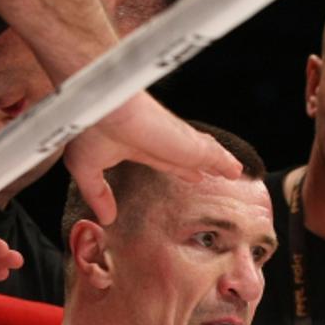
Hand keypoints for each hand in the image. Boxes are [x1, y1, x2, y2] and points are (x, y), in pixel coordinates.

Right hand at [62, 93, 242, 224]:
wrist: (100, 108)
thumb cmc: (88, 127)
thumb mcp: (88, 168)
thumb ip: (98, 193)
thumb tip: (105, 217)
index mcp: (135, 143)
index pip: (162, 159)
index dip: (176, 168)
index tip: (188, 175)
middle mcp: (158, 140)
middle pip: (186, 156)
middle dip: (199, 165)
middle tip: (212, 174)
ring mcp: (175, 141)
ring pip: (202, 153)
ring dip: (217, 162)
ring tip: (233, 171)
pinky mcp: (188, 144)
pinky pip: (213, 155)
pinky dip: (225, 162)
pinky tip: (235, 169)